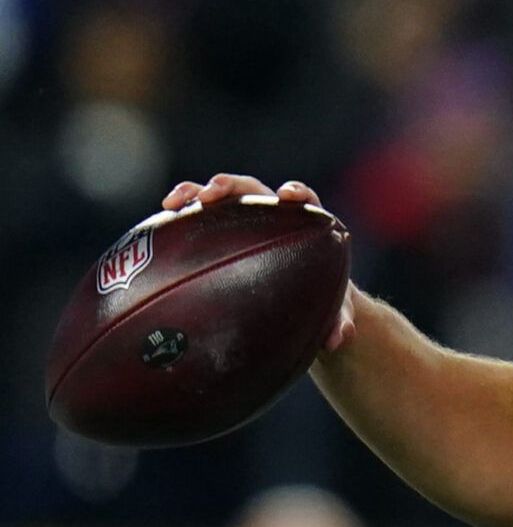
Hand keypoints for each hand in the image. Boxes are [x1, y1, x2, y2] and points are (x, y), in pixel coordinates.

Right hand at [162, 174, 356, 351]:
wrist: (300, 302)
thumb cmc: (320, 299)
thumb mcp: (333, 312)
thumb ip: (340, 322)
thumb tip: (338, 340)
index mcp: (304, 224)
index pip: (303, 198)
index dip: (296, 192)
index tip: (287, 195)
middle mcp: (270, 215)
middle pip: (251, 189)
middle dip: (230, 186)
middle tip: (212, 195)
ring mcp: (242, 220)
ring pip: (217, 200)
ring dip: (196, 193)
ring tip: (173, 202)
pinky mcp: (218, 232)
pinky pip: (196, 219)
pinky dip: (179, 217)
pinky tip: (159, 225)